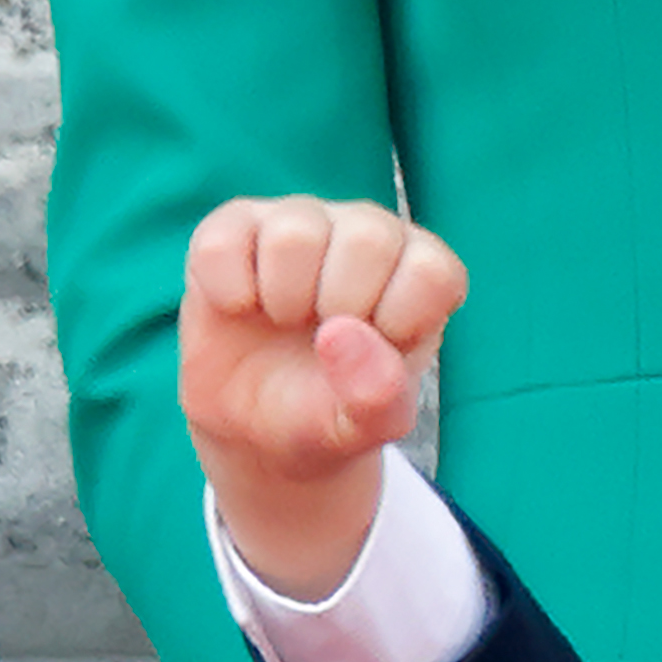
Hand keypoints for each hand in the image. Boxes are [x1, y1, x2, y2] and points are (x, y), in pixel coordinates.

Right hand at [178, 196, 467, 598]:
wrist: (260, 437)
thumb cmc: (327, 425)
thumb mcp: (361, 431)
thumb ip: (377, 396)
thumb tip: (351, 338)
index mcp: (418, 283)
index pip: (433, 267)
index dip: (398, 318)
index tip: (369, 358)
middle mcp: (368, 244)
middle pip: (369, 234)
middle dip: (340, 304)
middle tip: (319, 344)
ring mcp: (304, 228)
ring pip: (299, 224)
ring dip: (283, 292)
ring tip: (279, 328)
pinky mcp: (239, 230)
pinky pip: (229, 230)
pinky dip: (228, 279)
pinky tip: (236, 310)